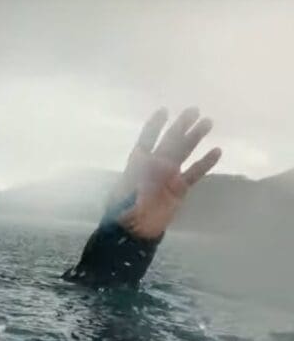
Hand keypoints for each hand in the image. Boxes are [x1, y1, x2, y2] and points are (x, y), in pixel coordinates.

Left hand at [111, 107, 221, 239]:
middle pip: (170, 140)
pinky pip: (194, 173)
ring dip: (195, 137)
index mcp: (138, 162)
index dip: (154, 125)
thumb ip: (142, 174)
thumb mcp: (127, 188)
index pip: (147, 138)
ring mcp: (169, 175)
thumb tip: (155, 161)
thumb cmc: (124, 209)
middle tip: (194, 110)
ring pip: (184, 152)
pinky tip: (216, 151)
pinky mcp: (180, 188)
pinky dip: (205, 163)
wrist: (134, 230)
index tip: (164, 110)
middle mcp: (155, 164)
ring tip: (208, 122)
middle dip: (181, 125)